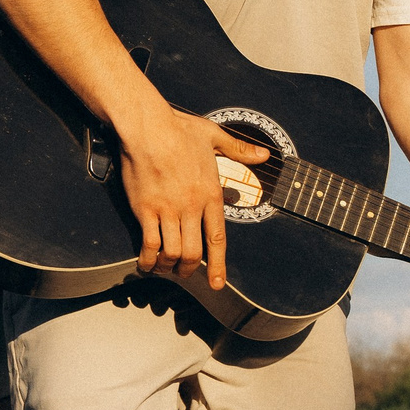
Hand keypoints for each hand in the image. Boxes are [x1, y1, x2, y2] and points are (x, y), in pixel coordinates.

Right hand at [115, 107, 270, 290]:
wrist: (147, 126)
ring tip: (165, 268)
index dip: (218, 265)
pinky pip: (149, 244)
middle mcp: (191, 206)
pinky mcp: (146, 209)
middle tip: (185, 273)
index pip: (218, 239)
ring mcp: (168, 210)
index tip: (217, 283)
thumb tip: (264, 155)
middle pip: (194, 253)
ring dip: (169, 266)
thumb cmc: (178, 129)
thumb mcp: (215, 136)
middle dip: (189, 269)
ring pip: (173, 253)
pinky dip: (148, 259)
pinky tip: (145, 263)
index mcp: (210, 194)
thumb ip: (239, 149)